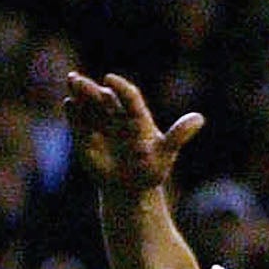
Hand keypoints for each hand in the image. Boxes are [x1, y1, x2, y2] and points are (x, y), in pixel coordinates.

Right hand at [63, 71, 203, 192]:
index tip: (109, 79)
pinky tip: (69, 104)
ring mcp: (100, 125)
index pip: (129, 97)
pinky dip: (73, 113)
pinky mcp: (85, 136)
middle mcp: (116, 116)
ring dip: (79, 93)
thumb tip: (200, 118)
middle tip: (79, 79)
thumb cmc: (151, 170)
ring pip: (88, 105)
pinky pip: (78, 121)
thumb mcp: (166, 154)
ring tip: (72, 82)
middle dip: (91, 88)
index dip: (119, 87)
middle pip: (103, 98)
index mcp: (137, 117)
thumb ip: (179, 135)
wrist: (130, 188)